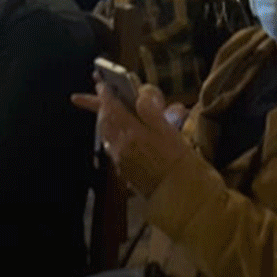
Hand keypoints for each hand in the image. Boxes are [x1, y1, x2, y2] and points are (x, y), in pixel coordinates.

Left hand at [72, 83, 191, 196]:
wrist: (177, 193)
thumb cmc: (177, 160)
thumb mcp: (169, 129)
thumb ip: (151, 110)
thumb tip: (140, 94)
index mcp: (132, 133)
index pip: (112, 108)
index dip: (106, 94)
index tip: (102, 83)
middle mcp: (121, 146)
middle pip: (105, 121)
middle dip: (101, 106)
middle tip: (99, 92)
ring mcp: (121, 159)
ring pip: (107, 134)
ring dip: (105, 119)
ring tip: (106, 110)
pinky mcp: (124, 170)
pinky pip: (113, 147)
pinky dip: (112, 135)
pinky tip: (118, 134)